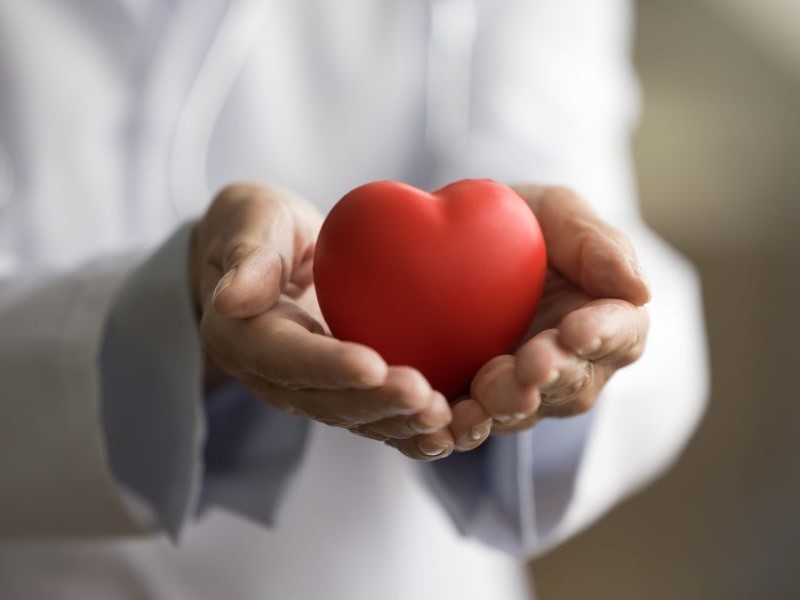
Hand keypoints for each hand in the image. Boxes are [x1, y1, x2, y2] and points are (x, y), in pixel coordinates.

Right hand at [191, 183, 454, 460]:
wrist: (271, 254)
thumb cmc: (260, 225)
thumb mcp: (249, 222)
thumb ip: (246, 257)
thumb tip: (229, 299)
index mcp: (243, 338)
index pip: (285, 358)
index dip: (328, 366)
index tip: (372, 364)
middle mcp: (277, 376)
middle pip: (327, 401)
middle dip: (377, 403)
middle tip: (425, 397)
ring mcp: (313, 388)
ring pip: (357, 418)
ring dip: (401, 423)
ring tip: (447, 419)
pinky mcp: (344, 389)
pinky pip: (378, 414)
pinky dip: (412, 426)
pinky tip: (454, 427)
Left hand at [446, 185, 650, 448]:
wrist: (463, 242)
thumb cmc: (524, 222)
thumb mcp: (557, 212)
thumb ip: (597, 244)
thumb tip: (641, 291)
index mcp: (607, 318)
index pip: (620, 333)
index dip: (602, 335)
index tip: (577, 330)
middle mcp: (574, 363)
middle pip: (574, 382)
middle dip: (552, 374)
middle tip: (531, 365)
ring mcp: (528, 387)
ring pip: (528, 408)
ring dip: (508, 403)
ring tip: (487, 393)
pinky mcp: (481, 401)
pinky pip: (478, 423)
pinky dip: (466, 426)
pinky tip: (451, 420)